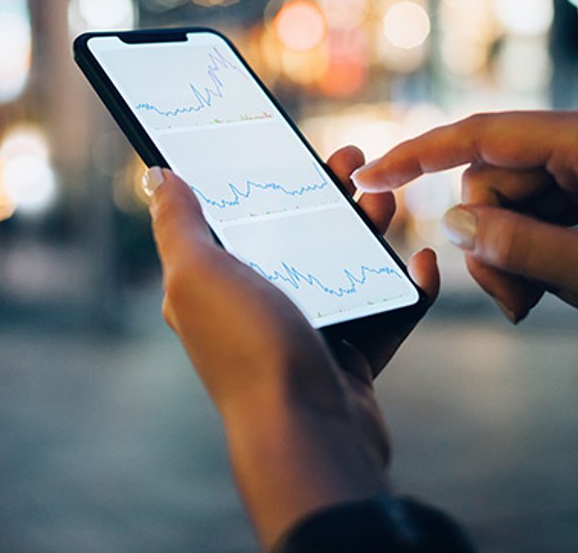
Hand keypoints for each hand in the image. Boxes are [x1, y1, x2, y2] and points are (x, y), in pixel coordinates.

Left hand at [146, 146, 438, 547]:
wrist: (309, 436)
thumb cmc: (249, 352)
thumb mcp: (198, 276)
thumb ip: (178, 224)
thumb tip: (157, 175)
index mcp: (211, 286)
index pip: (235, 215)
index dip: (263, 175)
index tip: (295, 142)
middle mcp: (254, 308)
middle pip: (295, 233)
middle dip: (327, 192)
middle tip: (355, 159)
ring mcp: (305, 334)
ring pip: (343, 265)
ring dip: (368, 229)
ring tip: (389, 200)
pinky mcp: (349, 360)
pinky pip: (384, 311)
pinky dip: (406, 286)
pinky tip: (421, 261)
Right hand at [352, 103, 577, 343]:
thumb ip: (520, 247)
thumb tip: (455, 224)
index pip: (480, 136)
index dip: (417, 155)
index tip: (368, 175)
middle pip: (494, 181)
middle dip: (493, 242)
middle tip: (519, 304)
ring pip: (514, 203)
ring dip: (519, 256)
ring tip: (552, 302)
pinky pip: (543, 211)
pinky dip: (543, 251)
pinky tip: (574, 287)